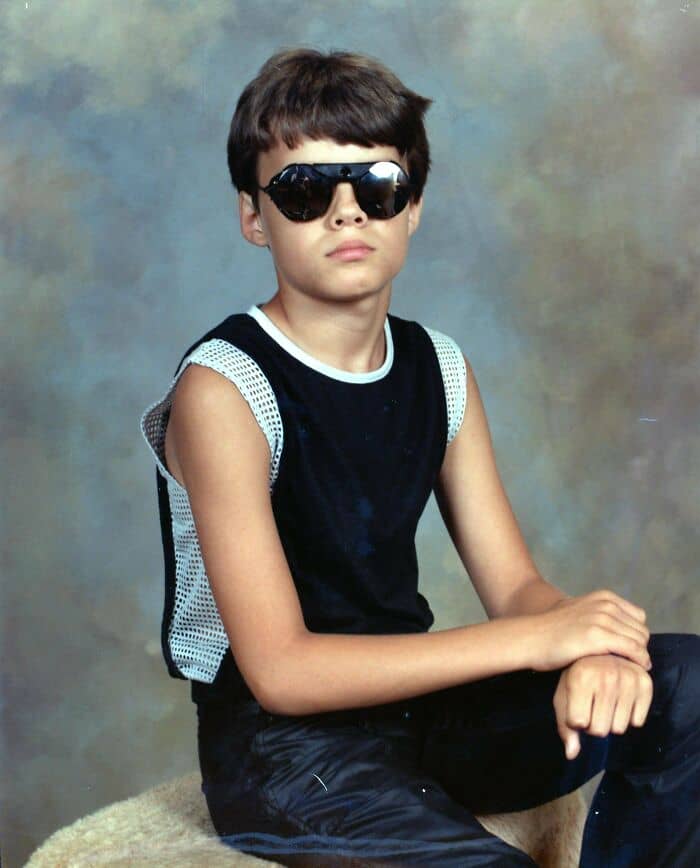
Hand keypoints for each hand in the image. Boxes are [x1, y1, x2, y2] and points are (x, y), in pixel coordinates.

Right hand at [530, 589, 650, 671]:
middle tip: (628, 664)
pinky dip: (639, 661)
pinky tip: (633, 670)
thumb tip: (617, 627)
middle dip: (638, 648)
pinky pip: (634, 650)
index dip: (635, 636)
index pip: (639, 618)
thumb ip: (599, 614)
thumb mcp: (579, 611)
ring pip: (640, 641)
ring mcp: (602, 619)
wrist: (531, 638)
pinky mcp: (598, 636)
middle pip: (641, 630)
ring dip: (639, 657)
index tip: (627, 651)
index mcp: (604, 597)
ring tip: (628, 669)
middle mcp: (605, 604)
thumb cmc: (552, 631)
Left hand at [553, 654, 653, 759]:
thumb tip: (572, 755)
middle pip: (600, 730)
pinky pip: (638, 722)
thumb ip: (565, 727)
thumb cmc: (579, 677)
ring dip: (612, 721)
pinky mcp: (645, 683)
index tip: (577, 706)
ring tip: (607, 701)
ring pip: (619, 729)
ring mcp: (628, 679)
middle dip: (594, 724)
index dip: (577, 720)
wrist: (603, 652)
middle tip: (594, 705)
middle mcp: (605, 677)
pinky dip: (630, 716)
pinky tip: (622, 699)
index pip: (578, 724)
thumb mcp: (564, 696)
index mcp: (581, 678)